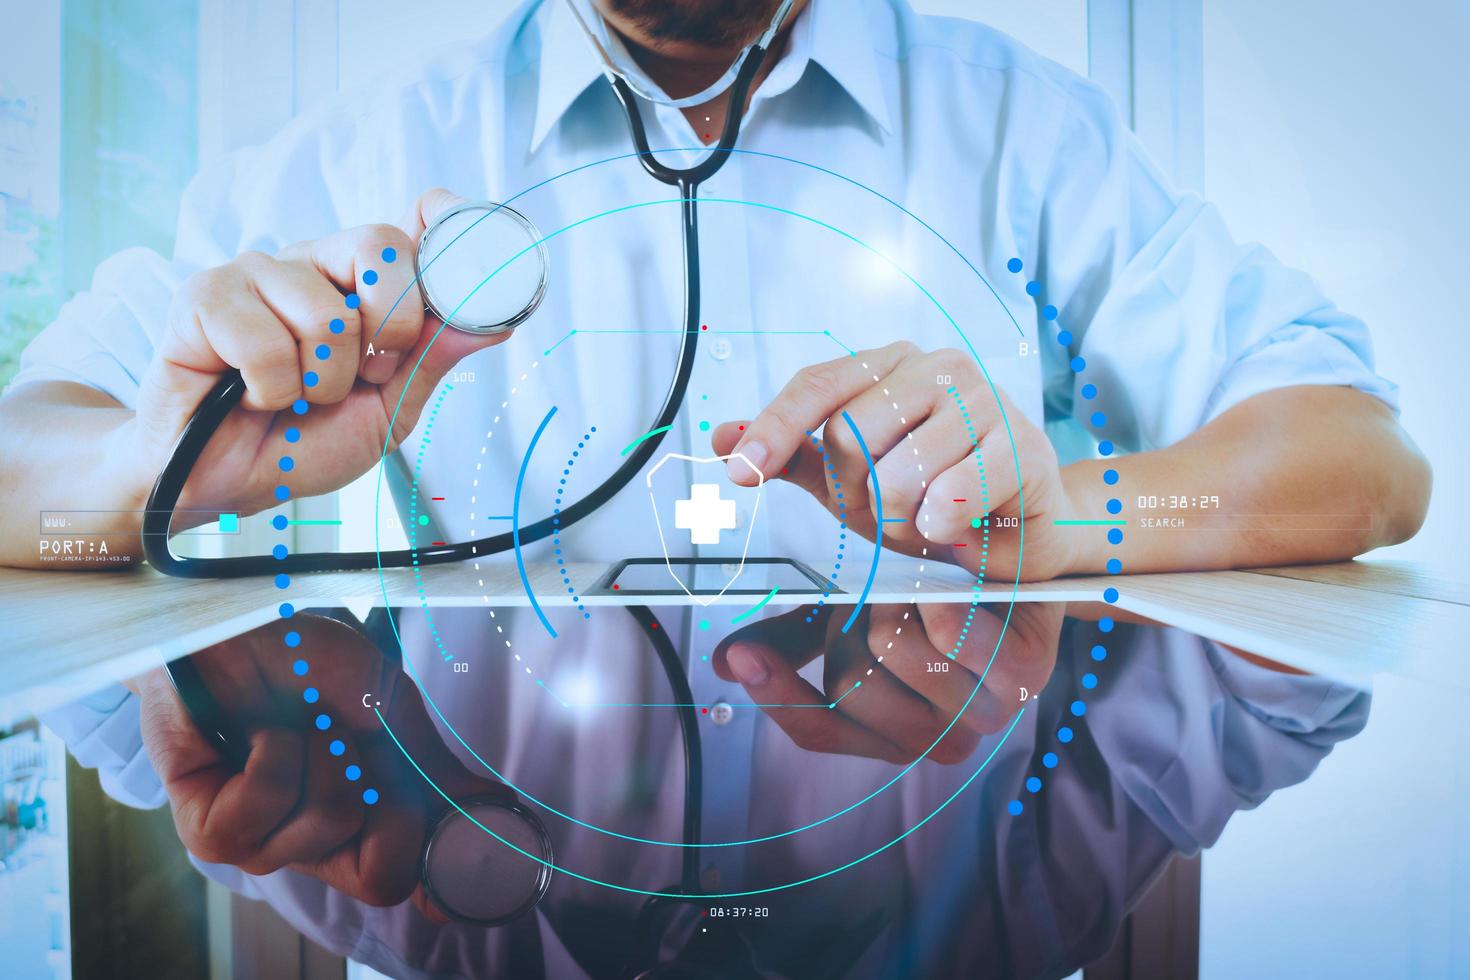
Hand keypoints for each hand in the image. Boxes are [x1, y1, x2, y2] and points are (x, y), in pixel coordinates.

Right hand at [128, 189, 506, 522]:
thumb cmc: (304, 439)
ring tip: (294, 395)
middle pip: (379, 246)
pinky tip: (248, 393)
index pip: (411, 224)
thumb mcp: (389, 410)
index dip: (447, 224)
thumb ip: (433, 360)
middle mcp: (312, 263)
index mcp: (359, 282)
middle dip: (390, 329)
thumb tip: (496, 323)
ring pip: (325, 314)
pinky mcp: (202, 296)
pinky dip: (269, 390)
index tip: (475, 256)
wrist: (226, 482)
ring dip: (321, 382)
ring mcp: (255, 272)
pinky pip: (264, 343)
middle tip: (364, 376)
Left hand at [133, 615, 510, 919]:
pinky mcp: (210, 830)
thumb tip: (495, 807)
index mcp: (361, 826)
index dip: (438, 875)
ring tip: (299, 722)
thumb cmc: (307, 663)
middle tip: (352, 738)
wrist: (238, 624)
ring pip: (328, 824)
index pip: (405, 882)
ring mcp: (261, 844)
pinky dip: (275, 749)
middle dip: (384, 789)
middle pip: (381, 875)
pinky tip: (260, 733)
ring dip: (323, 751)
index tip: (460, 849)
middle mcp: (313, 846)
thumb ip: (431, 768)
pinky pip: (265, 805)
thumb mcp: (388, 708)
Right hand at [712, 603, 1062, 763]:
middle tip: (874, 590)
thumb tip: (723, 664)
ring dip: (895, 603)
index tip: (740, 656)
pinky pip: (954, 638)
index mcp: (889, 736)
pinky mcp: (1024, 678)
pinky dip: (938, 601)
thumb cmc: (921, 594)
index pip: (817, 730)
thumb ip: (788, 642)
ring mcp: (984, 716)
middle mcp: (936, 741)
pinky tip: (945, 585)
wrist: (1002, 561)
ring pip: (895, 655)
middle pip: (851, 686)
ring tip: (916, 584)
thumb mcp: (846, 615)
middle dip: (849, 626)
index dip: (776, 693)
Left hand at [714, 341, 1081, 580]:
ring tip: (925, 519)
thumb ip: (795, 458)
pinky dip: (938, 526)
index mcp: (890, 365)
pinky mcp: (1019, 445)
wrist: (1022, 527)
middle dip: (854, 492)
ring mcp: (983, 400)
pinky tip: (956, 525)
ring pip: (895, 473)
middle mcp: (937, 366)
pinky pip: (947, 497)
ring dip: (898, 517)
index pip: (817, 385)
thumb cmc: (935, 495)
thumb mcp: (854, 480)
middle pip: (848, 433)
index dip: (774, 428)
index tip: (740, 471)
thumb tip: (723, 438)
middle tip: (887, 508)